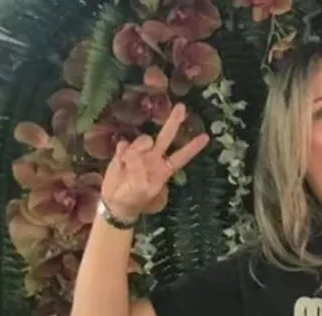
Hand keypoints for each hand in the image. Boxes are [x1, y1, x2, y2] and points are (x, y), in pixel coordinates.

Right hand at [100, 103, 209, 218]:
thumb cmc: (134, 199)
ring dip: (137, 149)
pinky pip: (124, 146)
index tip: (205, 137)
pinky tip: (120, 162)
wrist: (116, 202)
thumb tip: (134, 156)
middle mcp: (154, 157)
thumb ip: (140, 173)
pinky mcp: (123, 152)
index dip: (192, 147)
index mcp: (164, 169)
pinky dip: (122, 153)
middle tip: (181, 107)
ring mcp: (139, 153)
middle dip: (173, 121)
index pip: (182, 157)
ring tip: (128, 165)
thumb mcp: (142, 191)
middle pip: (166, 137)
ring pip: (142, 141)